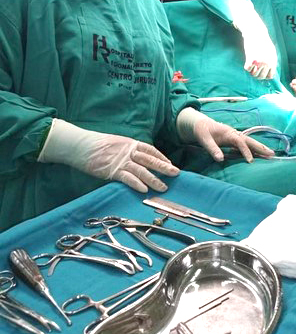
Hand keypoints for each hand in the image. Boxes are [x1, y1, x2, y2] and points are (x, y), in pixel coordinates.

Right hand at [38, 119, 178, 193]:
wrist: (80, 145)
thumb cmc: (96, 144)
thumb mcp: (116, 143)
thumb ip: (127, 150)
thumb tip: (136, 157)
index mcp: (130, 143)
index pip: (150, 150)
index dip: (161, 157)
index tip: (170, 163)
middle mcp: (128, 151)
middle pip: (150, 159)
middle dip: (164, 167)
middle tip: (176, 173)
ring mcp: (121, 161)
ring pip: (142, 170)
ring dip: (154, 179)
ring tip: (164, 187)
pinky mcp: (112, 170)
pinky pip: (127, 178)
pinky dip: (137, 183)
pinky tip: (145, 190)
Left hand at [177, 107, 274, 162]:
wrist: (200, 124)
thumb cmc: (202, 131)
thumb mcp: (204, 139)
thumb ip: (212, 148)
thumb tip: (220, 159)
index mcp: (228, 132)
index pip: (240, 142)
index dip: (246, 151)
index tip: (251, 161)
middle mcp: (234, 133)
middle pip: (250, 140)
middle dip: (261, 147)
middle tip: (272, 154)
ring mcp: (235, 136)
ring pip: (250, 142)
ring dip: (260, 148)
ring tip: (271, 154)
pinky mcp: (234, 140)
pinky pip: (246, 144)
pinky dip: (253, 149)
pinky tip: (259, 155)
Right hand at [239, 20, 277, 79]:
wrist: (256, 33)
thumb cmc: (263, 41)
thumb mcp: (272, 52)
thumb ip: (271, 63)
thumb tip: (270, 73)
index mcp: (273, 62)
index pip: (269, 76)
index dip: (264, 75)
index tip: (260, 71)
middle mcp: (267, 63)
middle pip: (261, 77)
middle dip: (257, 74)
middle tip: (254, 68)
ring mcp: (259, 62)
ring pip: (254, 74)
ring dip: (251, 71)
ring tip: (251, 64)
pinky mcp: (251, 59)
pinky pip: (247, 69)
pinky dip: (247, 66)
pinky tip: (247, 61)